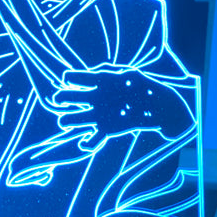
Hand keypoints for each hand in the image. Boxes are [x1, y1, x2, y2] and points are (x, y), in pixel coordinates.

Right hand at [52, 65, 195, 151]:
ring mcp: (99, 114)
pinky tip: (84, 144)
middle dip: (62, 98)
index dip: (71, 78)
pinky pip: (94, 139)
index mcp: (99, 82)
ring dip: (68, 121)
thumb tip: (98, 72)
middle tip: (58, 100)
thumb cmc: (144, 85)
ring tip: (64, 124)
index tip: (69, 79)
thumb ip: (117, 72)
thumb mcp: (132, 74)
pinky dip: (87, 144)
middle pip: (71, 97)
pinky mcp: (107, 129)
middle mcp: (94, 98)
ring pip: (77, 118)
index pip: (77, 77)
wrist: (158, 106)